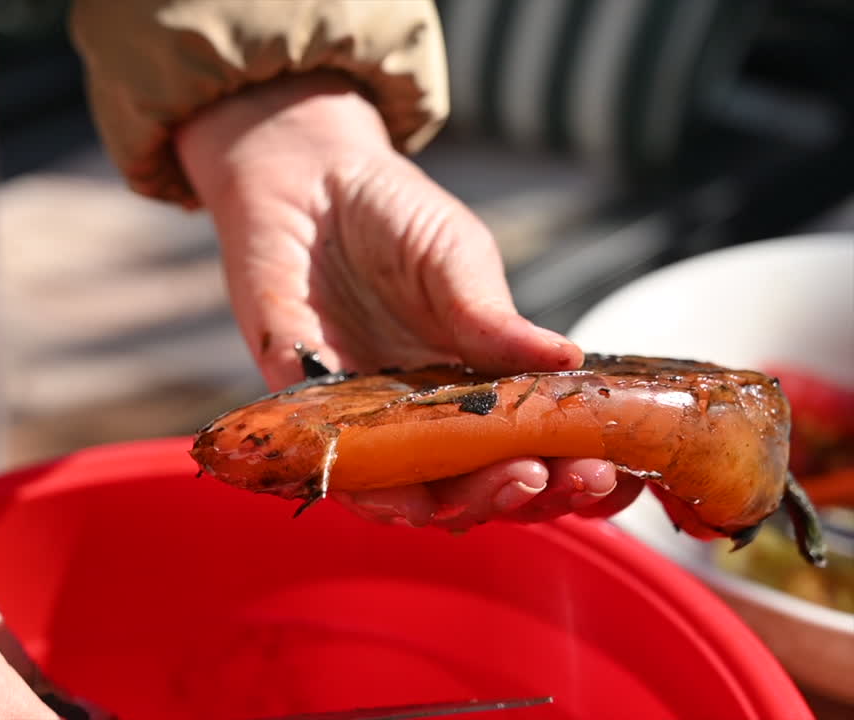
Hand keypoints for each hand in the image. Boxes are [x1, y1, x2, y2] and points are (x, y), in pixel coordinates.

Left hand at [175, 72, 643, 529]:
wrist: (301, 176)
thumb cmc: (390, 215)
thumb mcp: (456, 256)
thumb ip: (492, 316)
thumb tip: (570, 362)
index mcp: (472, 387)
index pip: (529, 450)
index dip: (573, 475)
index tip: (620, 474)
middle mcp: (420, 418)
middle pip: (478, 487)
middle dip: (532, 495)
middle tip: (574, 477)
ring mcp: (362, 419)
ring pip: (412, 494)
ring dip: (467, 503)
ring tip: (518, 481)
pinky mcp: (301, 406)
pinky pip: (330, 465)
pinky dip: (368, 487)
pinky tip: (404, 495)